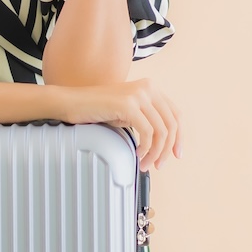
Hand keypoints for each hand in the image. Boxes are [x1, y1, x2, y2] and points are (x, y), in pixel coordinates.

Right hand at [56, 78, 181, 170]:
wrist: (71, 103)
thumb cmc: (97, 109)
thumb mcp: (128, 111)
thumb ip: (147, 118)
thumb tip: (167, 141)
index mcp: (150, 87)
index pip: (176, 115)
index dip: (179, 137)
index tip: (176, 154)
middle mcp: (147, 87)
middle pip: (172, 124)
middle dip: (168, 149)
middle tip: (159, 164)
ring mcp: (138, 94)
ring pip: (161, 131)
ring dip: (156, 152)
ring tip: (146, 163)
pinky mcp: (128, 104)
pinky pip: (148, 133)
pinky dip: (146, 148)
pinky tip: (138, 154)